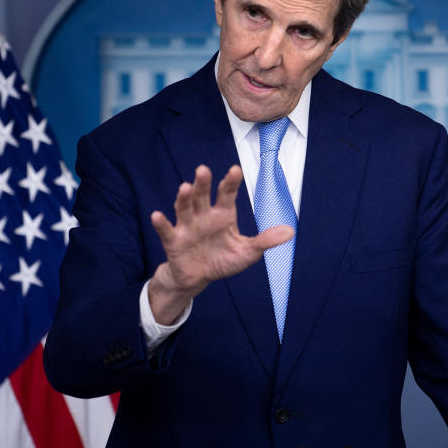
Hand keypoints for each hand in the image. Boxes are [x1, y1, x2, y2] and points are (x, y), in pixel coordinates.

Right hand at [148, 164, 293, 323]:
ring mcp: (187, 226)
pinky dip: (162, 223)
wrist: (199, 277)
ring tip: (185, 187)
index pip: (227, 194)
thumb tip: (291, 232)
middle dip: (203, 183)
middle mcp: (204, 215)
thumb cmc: (223, 259)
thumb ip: (265, 241)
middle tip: (203, 170)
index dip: (230, 182)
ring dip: (184, 198)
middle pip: (203, 195)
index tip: (235, 170)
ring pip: (185, 208)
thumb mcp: (247, 252)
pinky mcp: (174, 241)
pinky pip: (167, 231)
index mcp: (223, 214)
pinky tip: (157, 215)